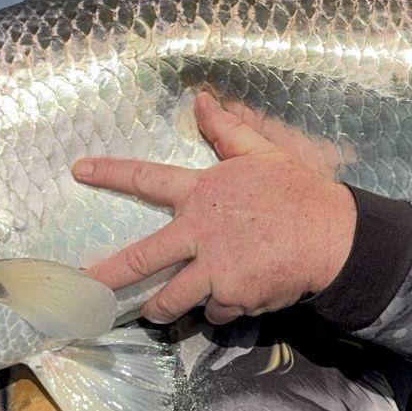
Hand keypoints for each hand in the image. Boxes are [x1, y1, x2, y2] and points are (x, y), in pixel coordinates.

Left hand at [74, 92, 356, 323]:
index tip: (79, 170)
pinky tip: (232, 300)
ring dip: (160, 309)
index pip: (146, 178)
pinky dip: (217, 309)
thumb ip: (226, 130)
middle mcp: (199, 234)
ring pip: (170, 300)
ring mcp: (214, 271)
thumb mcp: (261, 153)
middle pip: (140, 260)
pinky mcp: (233, 299)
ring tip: (154, 312)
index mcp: (201, 193)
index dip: (110, 172)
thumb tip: (201, 98)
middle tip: (82, 289)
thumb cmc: (296, 192)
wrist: (332, 236)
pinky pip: (213, 312)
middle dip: (106, 277)